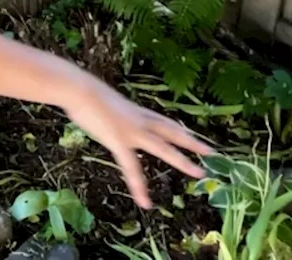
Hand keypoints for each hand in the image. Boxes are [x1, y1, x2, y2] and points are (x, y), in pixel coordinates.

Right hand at [65, 82, 212, 208]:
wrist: (79, 89)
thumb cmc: (84, 91)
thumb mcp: (104, 100)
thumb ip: (111, 110)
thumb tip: (106, 112)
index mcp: (136, 111)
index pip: (163, 122)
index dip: (179, 130)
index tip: (193, 135)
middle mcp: (140, 120)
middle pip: (172, 132)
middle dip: (193, 142)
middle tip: (212, 152)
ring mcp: (133, 131)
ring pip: (164, 147)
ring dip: (183, 160)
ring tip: (199, 173)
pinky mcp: (120, 142)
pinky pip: (132, 169)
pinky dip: (139, 187)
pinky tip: (145, 202)